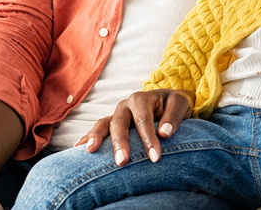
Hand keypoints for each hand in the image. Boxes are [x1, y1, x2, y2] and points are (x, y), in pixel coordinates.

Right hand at [75, 89, 194, 165]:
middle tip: (122, 162)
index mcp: (142, 98)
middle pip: (119, 123)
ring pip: (104, 124)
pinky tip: (79, 148)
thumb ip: (174, 116)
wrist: (170, 101)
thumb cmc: (175, 104)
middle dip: (120, 142)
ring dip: (98, 137)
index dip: (148, 139)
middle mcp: (126, 105)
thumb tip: (164, 133)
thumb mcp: (181, 103)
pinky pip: (98, 128)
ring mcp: (117, 114)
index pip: (143, 120)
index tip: (155, 158)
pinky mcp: (113, 123)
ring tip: (91, 151)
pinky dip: (88, 136)